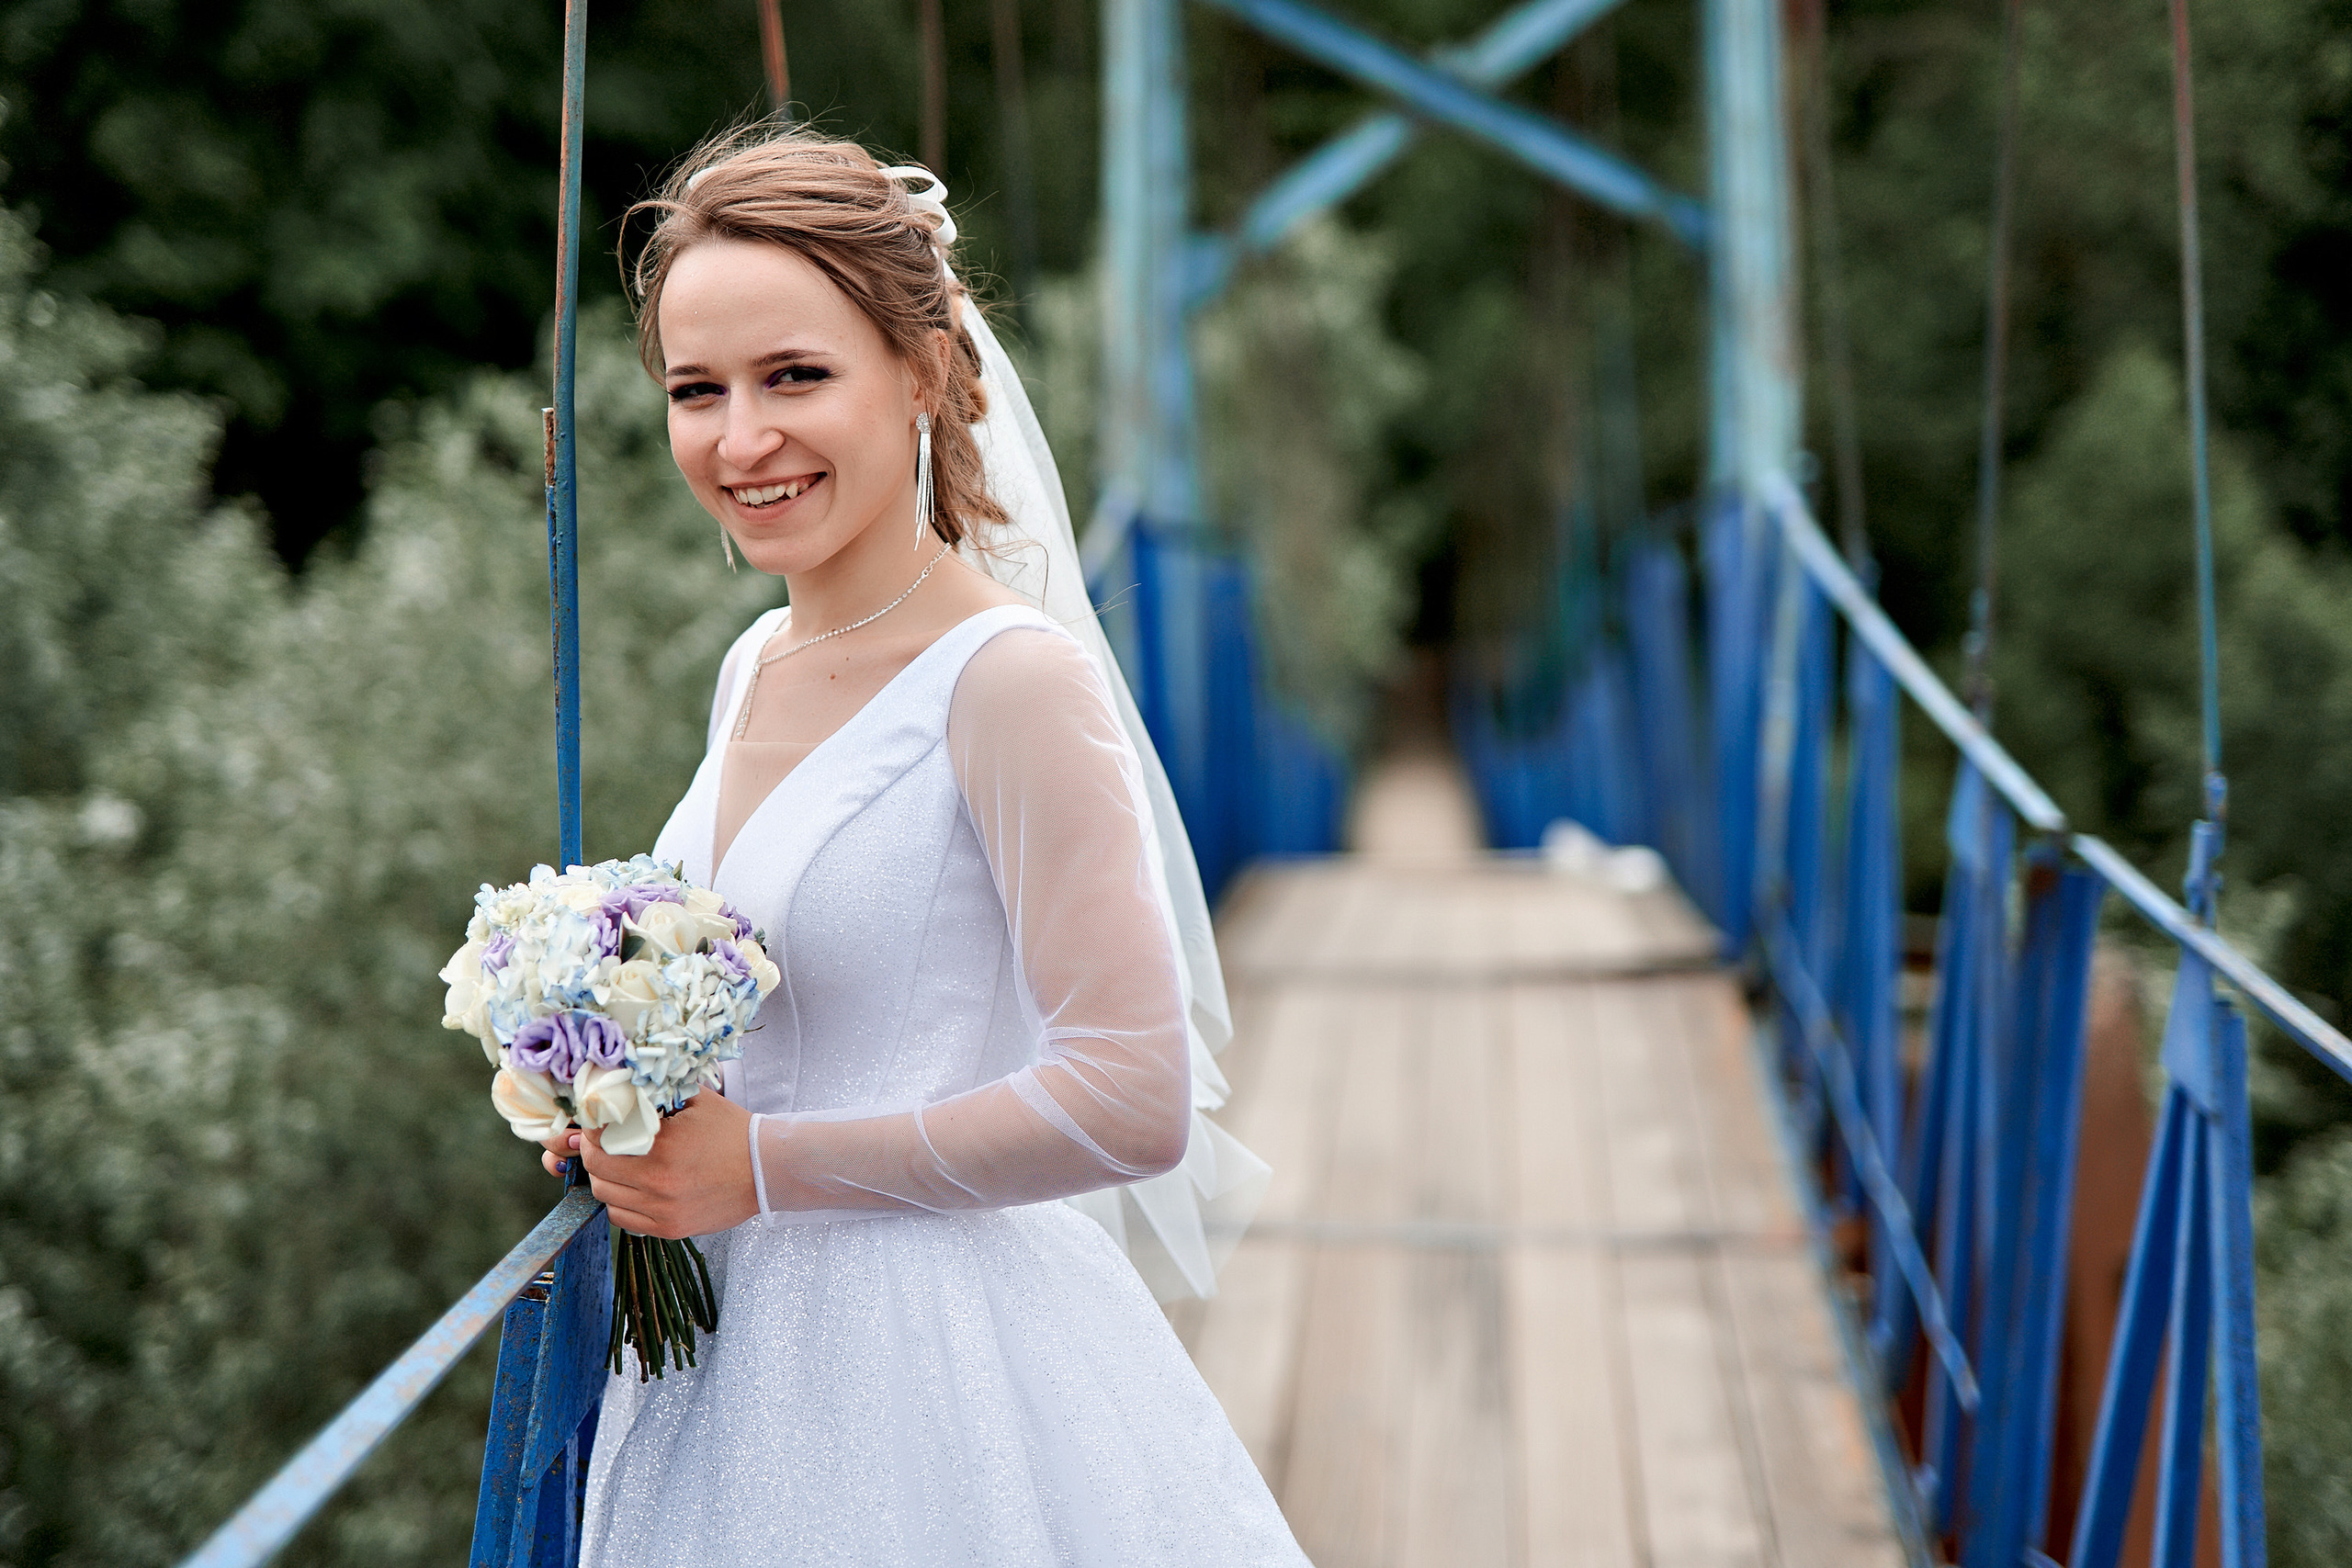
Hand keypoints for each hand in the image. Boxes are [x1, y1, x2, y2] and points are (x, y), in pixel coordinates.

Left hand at [540, 1090, 759, 1238]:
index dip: (591, 1129)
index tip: (597, 1122)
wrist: (767, 1169)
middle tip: (600, 1142)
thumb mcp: (696, 1100)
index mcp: (663, 1147)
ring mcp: (663, 1210)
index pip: (600, 1140)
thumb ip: (657, 1093)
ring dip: (605, 1178)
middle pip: (597, 1170)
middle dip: (593, 1152)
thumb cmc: (733, 1132)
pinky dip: (620, 1204)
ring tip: (617, 1165)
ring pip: (606, 1197)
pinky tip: (633, 1189)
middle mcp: (659, 1183)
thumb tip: (620, 1085)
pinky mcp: (670, 1229)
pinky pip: (623, 1220)